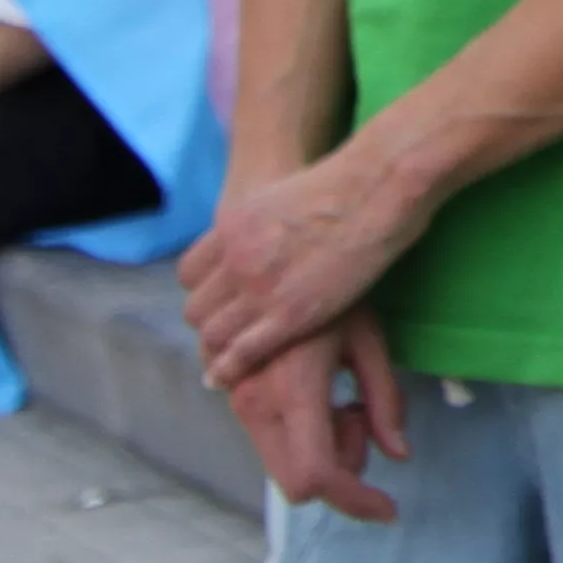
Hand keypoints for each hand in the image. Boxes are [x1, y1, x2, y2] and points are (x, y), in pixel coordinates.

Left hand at [181, 147, 430, 392]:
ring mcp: (259, 288)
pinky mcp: (288, 315)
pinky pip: (242, 352)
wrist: (372, 189)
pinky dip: (229, 369)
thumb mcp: (278, 195)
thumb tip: (266, 233)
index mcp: (230, 227)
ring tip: (227, 360)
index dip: (204, 291)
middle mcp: (235, 259)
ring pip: (213, 333)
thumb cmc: (343, 184)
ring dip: (219, 347)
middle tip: (227, 333)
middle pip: (197, 307)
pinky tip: (225, 379)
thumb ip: (260, 221)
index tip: (219, 302)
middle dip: (211, 321)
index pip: (189, 274)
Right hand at [222, 311, 411, 523]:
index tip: (389, 510)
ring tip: (342, 394)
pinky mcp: (231, 395)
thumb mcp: (369, 339)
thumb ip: (385, 400)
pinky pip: (272, 440)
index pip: (316, 476)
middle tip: (360, 415)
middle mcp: (254, 402)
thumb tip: (400, 456)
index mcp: (293, 389)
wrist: (274, 258)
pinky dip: (305, 433)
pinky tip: (320, 390)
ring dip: (325, 446)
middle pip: (298, 481)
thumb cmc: (334, 290)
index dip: (354, 502)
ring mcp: (236, 400)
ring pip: (284, 464)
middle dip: (341, 468)